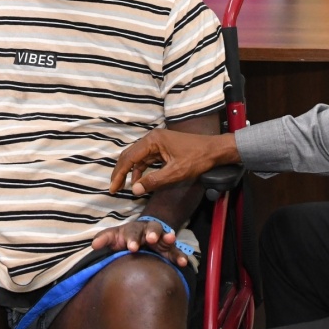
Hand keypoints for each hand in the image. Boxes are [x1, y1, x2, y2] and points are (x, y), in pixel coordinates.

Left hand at [91, 217, 189, 267]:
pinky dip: (180, 256)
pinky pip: (176, 252)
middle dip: (151, 233)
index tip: (131, 248)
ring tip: (170, 241)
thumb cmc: (125, 239)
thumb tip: (94, 245)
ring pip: (166, 237)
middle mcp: (149, 231)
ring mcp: (160, 240)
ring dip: (168, 238)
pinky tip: (183, 263)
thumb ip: (105, 239)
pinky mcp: (169, 251)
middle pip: (152, 228)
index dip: (132, 239)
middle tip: (150, 239)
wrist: (140, 239)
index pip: (132, 232)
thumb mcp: (114, 237)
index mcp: (134, 229)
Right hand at [109, 129, 238, 195]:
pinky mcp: (162, 147)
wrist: (215, 150)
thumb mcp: (175, 173)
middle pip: (129, 155)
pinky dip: (141, 170)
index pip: (129, 158)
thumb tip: (134, 190)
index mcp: (153, 140)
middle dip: (121, 172)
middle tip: (114, 188)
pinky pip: (146, 159)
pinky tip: (140, 181)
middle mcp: (152, 138)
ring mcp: (157, 142)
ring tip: (125, 187)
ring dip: (130, 172)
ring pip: (137, 158)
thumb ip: (154, 181)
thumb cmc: (197, 159)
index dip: (119, 174)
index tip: (113, 189)